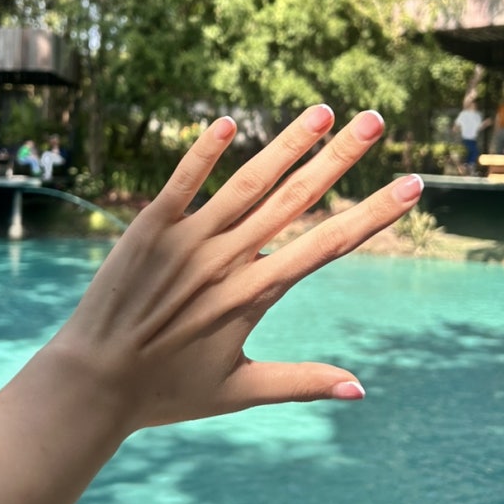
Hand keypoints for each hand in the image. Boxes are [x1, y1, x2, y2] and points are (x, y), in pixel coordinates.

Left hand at [55, 105, 422, 432]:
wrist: (92, 382)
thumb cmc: (165, 391)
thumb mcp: (239, 391)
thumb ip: (301, 382)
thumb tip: (362, 389)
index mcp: (255, 295)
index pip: (329, 245)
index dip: (373, 213)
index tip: (411, 185)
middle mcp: (228, 259)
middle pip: (296, 199)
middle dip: (340, 158)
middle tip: (375, 120)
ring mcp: (188, 239)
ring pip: (247, 181)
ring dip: (287, 144)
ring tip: (322, 111)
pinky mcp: (149, 227)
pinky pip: (182, 182)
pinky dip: (203, 152)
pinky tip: (227, 122)